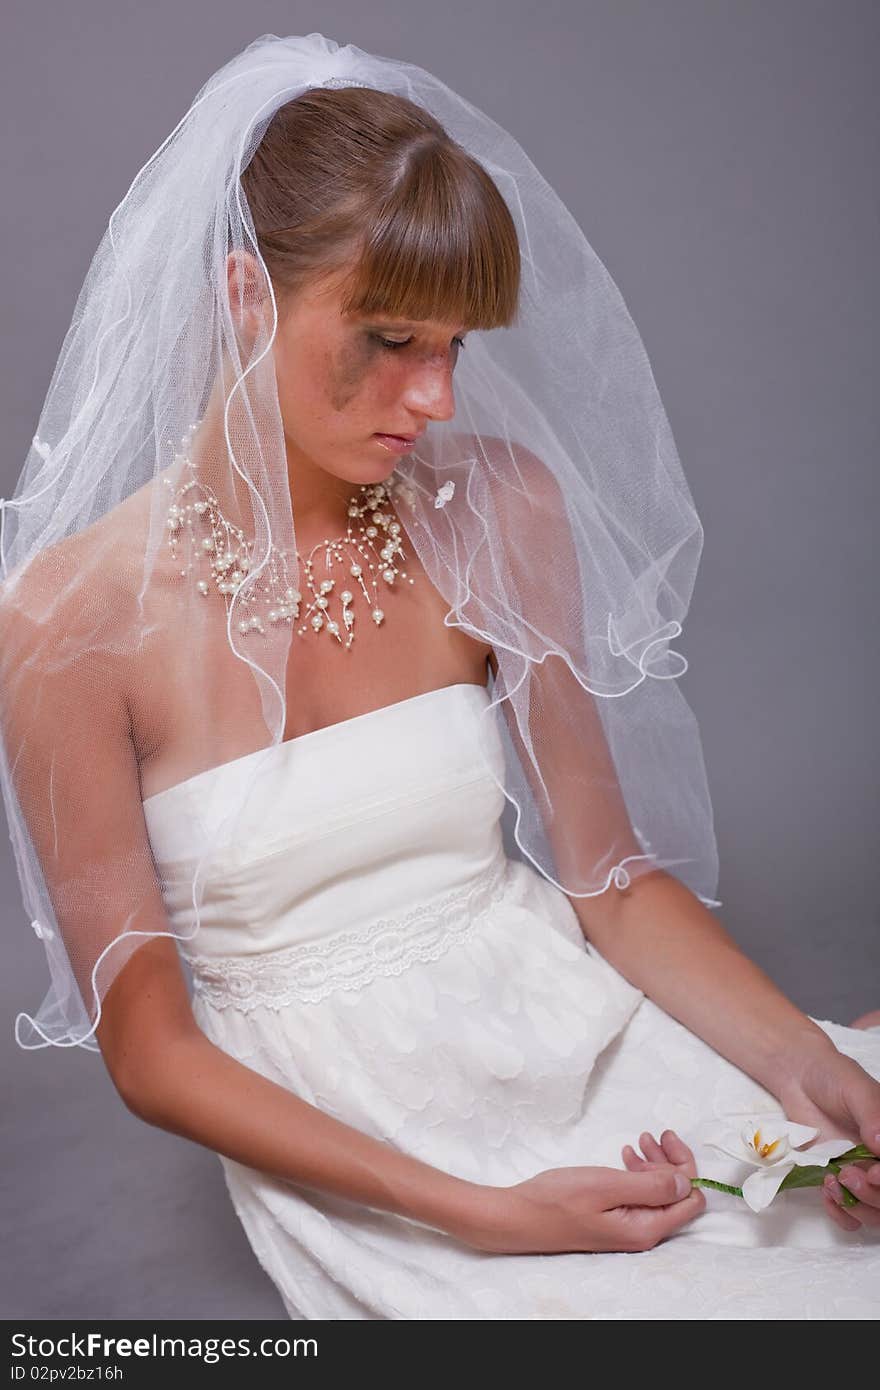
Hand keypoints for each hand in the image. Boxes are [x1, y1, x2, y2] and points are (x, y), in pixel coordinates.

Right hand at [465, 1146, 705, 1254]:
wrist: (519, 1216)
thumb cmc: (557, 1200)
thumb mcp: (606, 1186)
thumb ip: (650, 1187)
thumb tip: (687, 1183)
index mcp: (646, 1228)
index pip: (690, 1199)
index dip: (685, 1166)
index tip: (666, 1138)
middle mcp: (642, 1232)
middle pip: (677, 1195)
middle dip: (671, 1162)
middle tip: (652, 1135)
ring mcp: (628, 1228)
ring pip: (658, 1193)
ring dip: (654, 1165)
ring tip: (639, 1142)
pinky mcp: (614, 1220)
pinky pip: (640, 1196)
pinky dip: (638, 1173)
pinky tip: (626, 1156)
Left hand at [776, 1048, 879, 1230]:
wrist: (799, 1078)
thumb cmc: (833, 1078)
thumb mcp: (856, 1088)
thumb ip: (872, 1115)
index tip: (874, 1174)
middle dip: (873, 1196)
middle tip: (847, 1175)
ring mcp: (863, 1175)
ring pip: (875, 1214)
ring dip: (857, 1208)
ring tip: (832, 1182)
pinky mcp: (839, 1183)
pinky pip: (850, 1217)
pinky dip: (841, 1214)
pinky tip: (827, 1193)